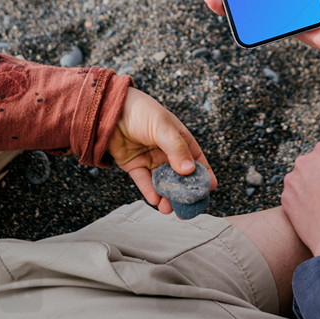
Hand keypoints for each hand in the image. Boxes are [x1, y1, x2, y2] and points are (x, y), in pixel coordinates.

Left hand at [107, 88, 216, 213]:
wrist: (110, 110)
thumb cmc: (141, 112)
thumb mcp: (163, 127)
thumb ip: (176, 148)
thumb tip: (189, 170)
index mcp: (179, 138)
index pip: (195, 158)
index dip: (204, 172)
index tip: (209, 188)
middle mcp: (166, 151)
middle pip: (179, 175)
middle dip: (184, 191)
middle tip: (188, 207)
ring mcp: (150, 159)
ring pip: (162, 181)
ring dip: (166, 196)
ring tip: (169, 209)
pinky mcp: (134, 165)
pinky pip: (144, 182)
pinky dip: (150, 191)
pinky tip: (155, 200)